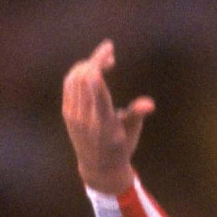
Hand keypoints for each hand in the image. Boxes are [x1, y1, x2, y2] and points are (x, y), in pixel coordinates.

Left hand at [62, 40, 153, 194]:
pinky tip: (92, 70)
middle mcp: (85, 118)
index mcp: (103, 123)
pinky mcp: (67, 112)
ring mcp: (73, 115)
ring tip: (104, 62)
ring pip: (74, 78)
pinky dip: (80, 72)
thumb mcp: (132, 132)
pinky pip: (69, 84)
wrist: (98, 167)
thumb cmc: (122, 147)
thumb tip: (149, 104)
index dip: (99, 63)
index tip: (109, 49)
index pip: (95, 88)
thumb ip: (137, 114)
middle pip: (84, 77)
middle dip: (96, 59)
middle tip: (111, 54)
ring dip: (88, 64)